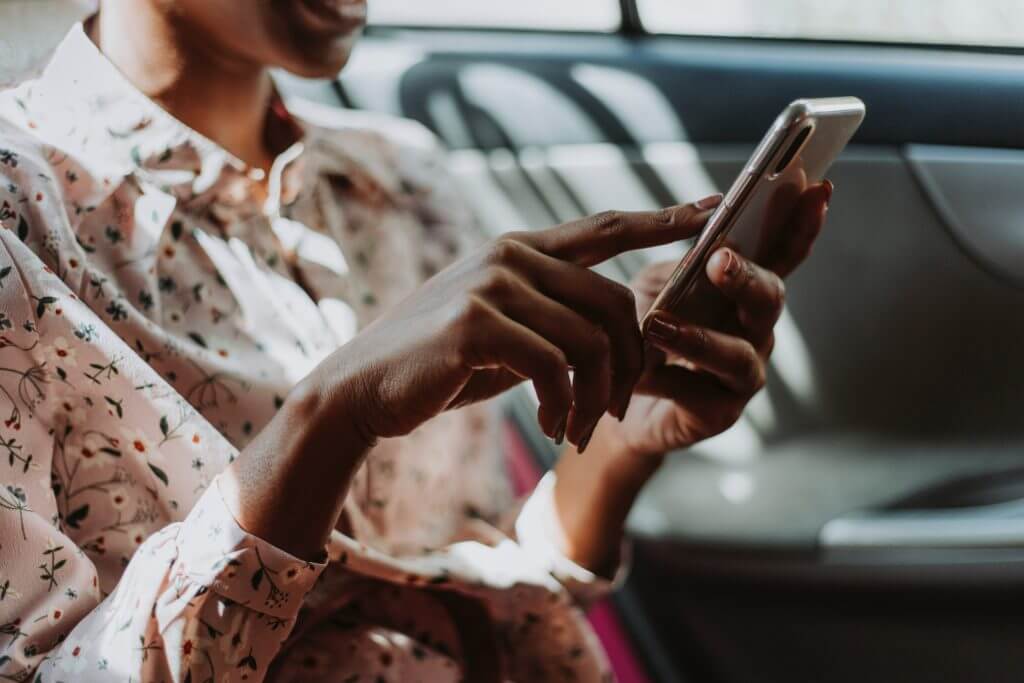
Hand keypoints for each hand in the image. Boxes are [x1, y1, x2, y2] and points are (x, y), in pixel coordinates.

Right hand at [304, 198, 723, 449]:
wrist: (364, 388)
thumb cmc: (439, 365)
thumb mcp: (504, 332)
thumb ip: (552, 317)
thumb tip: (615, 332)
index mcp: (520, 250)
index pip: (606, 228)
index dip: (663, 219)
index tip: (714, 210)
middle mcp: (510, 256)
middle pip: (615, 301)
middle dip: (630, 364)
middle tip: (616, 412)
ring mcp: (491, 285)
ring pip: (590, 339)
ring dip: (597, 397)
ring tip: (579, 430)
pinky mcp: (474, 324)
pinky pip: (554, 367)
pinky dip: (565, 406)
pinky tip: (553, 428)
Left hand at [606, 180, 832, 457]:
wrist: (616, 396)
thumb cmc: (642, 331)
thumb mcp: (657, 284)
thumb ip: (683, 260)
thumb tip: (705, 217)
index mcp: (744, 290)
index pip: (781, 254)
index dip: (801, 225)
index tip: (817, 189)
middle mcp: (754, 329)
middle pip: (769, 300)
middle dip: (747, 278)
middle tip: (720, 260)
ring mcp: (743, 374)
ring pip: (737, 355)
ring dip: (699, 338)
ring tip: (657, 326)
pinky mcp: (719, 412)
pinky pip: (699, 395)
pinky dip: (667, 379)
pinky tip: (639, 372)